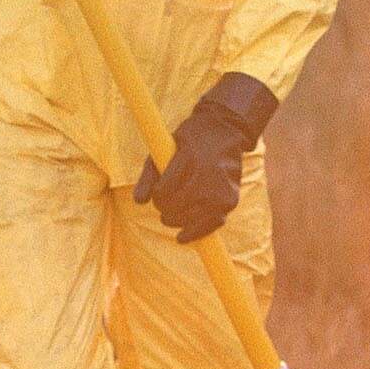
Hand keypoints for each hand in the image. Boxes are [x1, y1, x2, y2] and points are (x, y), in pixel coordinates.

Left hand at [133, 73, 277, 242]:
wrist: (224, 131)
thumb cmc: (187, 141)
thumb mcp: (163, 148)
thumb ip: (149, 175)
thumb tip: (139, 202)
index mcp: (190, 158)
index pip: (164, 193)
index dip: (157, 196)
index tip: (159, 191)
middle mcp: (208, 175)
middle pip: (174, 208)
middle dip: (165, 208)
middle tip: (166, 201)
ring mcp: (221, 190)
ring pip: (188, 220)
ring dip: (176, 220)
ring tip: (173, 213)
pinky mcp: (230, 201)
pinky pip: (209, 225)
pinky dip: (194, 233)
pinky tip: (181, 237)